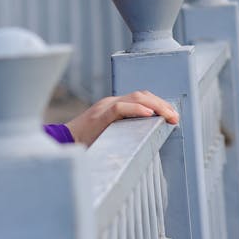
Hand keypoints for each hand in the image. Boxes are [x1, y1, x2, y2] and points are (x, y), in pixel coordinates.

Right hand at [64, 90, 178, 146]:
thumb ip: (125, 132)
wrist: (63, 143)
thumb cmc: (86, 143)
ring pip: (135, 98)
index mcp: (114, 106)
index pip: (141, 98)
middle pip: (142, 95)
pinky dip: (137, 110)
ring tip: (168, 115)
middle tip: (175, 117)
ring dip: (156, 106)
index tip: (172, 116)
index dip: (159, 104)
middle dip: (162, 104)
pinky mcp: (99, 116)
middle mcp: (110, 102)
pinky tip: (149, 115)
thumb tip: (146, 140)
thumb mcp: (110, 134)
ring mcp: (104, 107)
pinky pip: (120, 108)